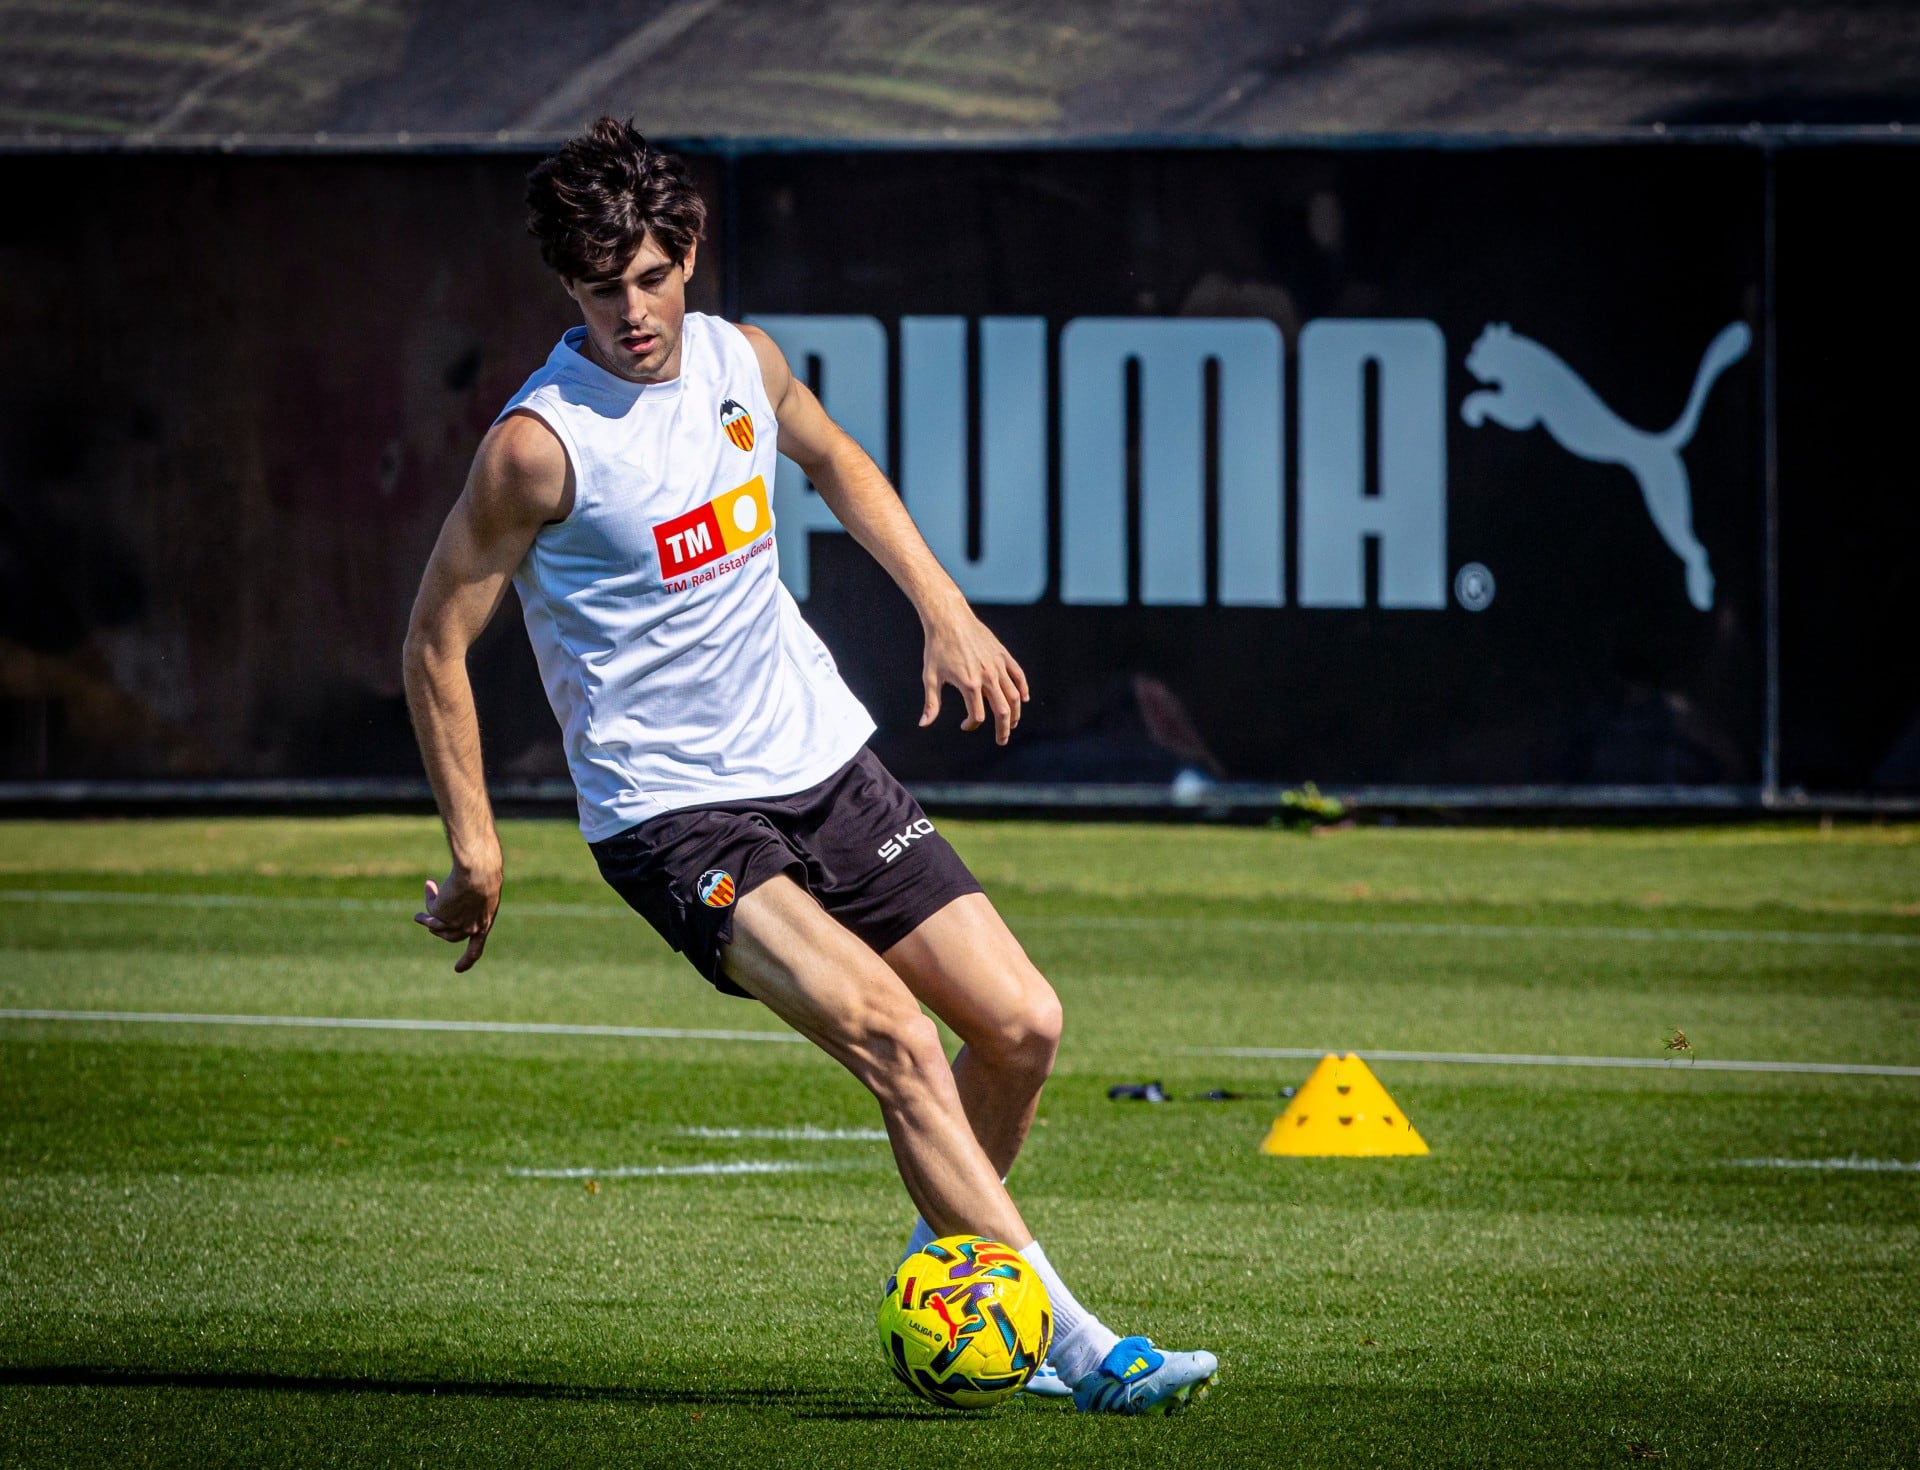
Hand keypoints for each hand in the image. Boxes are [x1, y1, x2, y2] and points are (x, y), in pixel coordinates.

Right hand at [413, 864, 499, 972]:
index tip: (458, 970)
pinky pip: (431, 909)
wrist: (478, 872)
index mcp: (485, 923)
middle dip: (439, 931)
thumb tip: (454, 899)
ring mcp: (454, 924)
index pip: (476, 947)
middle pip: (451, 935)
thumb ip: (472, 901)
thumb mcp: (483, 892)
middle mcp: (469, 928)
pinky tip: (429, 886)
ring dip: (426, 920)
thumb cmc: (486, 876)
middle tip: (430, 926)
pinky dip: (430, 899)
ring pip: (436, 926)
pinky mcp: (440, 915)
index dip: (467, 959)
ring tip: (417, 917)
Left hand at [918, 606, 1029, 744]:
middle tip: (1001, 740)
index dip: (971, 725)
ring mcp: (997, 666)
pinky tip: (1022, 699)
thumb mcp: (931, 677)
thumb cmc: (937, 648)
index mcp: (969, 685)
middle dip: (1003, 730)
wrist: (949, 619)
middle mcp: (987, 677)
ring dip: (1015, 713)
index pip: (977, 716)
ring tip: (1012, 724)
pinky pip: (1018, 676)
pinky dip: (1023, 689)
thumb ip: (931, 703)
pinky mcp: (1003, 655)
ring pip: (1014, 696)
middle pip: (1002, 711)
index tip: (965, 725)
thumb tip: (923, 724)